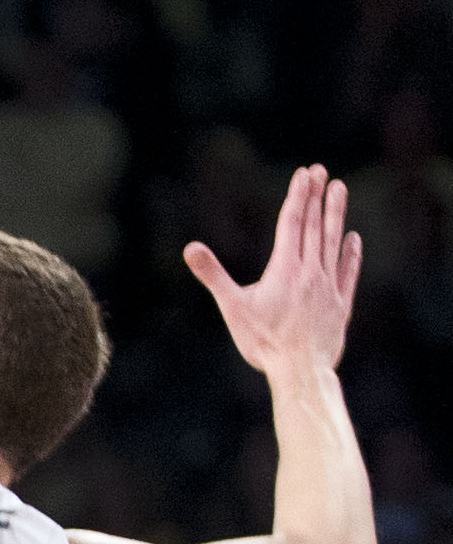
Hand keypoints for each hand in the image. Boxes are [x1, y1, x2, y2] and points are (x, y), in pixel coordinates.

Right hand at [184, 161, 360, 380]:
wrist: (300, 371)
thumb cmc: (263, 343)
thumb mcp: (233, 307)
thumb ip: (213, 274)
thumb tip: (190, 248)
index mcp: (285, 269)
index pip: (292, 223)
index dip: (298, 196)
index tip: (304, 174)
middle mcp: (310, 272)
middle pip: (314, 226)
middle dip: (316, 196)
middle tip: (320, 171)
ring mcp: (329, 287)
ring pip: (333, 242)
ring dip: (336, 214)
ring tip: (339, 189)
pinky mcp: (340, 305)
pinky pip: (347, 271)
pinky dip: (350, 253)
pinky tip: (352, 238)